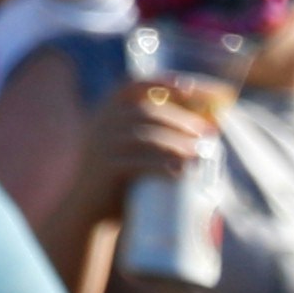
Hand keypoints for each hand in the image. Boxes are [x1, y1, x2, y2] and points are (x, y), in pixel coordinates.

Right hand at [88, 76, 228, 190]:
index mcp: (107, 112)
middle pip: (146, 111)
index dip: (162, 82)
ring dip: (178, 142)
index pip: (133, 85)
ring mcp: (101, 146)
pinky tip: (181, 172)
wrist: (87, 210)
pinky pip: (137, 163)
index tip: (191, 87)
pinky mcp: (106, 170)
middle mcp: (101, 124)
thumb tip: (207, 131)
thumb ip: (157, 134)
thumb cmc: (122, 179)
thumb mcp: (132, 149)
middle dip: (181, 119)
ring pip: (145, 136)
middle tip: (207, 133)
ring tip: (201, 152)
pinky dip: (163, 166)